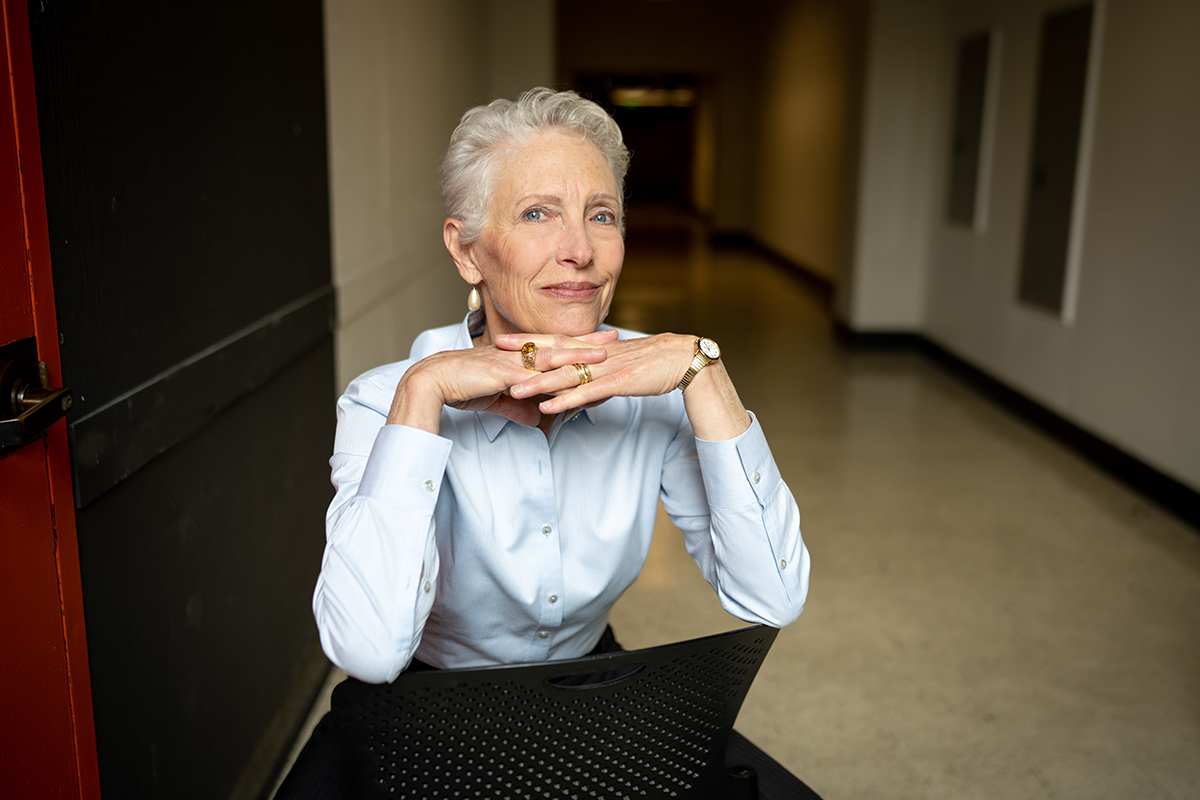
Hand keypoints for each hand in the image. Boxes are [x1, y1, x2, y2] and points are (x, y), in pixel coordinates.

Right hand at [387, 331, 614, 433]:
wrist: (432, 381)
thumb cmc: (459, 386)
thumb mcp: (495, 400)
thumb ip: (518, 408)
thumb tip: (537, 419)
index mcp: (515, 355)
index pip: (551, 345)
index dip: (576, 342)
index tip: (599, 339)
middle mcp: (516, 353)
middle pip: (559, 344)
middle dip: (587, 340)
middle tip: (614, 336)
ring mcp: (510, 361)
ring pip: (551, 356)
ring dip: (578, 354)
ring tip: (602, 354)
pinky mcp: (502, 373)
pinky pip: (532, 375)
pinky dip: (552, 377)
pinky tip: (570, 378)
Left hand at [503, 332, 693, 409]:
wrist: (683, 358)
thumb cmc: (654, 363)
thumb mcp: (621, 365)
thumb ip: (599, 374)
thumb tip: (583, 388)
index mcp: (596, 348)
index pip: (557, 341)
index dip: (530, 340)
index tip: (504, 339)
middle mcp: (596, 354)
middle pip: (554, 354)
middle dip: (523, 354)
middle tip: (493, 353)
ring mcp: (606, 368)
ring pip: (566, 375)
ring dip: (538, 382)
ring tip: (513, 388)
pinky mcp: (618, 382)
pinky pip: (587, 392)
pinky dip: (566, 399)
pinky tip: (548, 406)